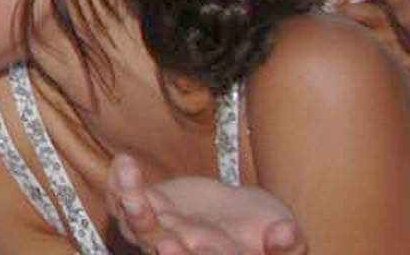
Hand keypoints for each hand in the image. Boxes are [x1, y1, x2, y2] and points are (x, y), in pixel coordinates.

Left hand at [107, 157, 304, 254]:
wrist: (242, 218)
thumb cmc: (268, 232)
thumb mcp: (288, 238)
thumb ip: (288, 243)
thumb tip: (285, 236)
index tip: (179, 245)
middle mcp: (185, 251)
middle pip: (162, 248)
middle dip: (150, 233)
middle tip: (143, 216)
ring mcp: (162, 231)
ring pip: (138, 227)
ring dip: (131, 209)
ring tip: (131, 191)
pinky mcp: (150, 207)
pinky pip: (124, 199)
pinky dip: (121, 183)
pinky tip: (124, 163)